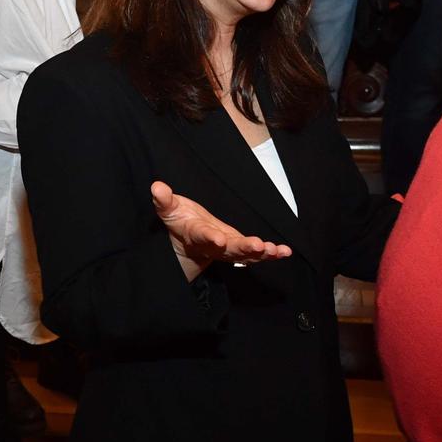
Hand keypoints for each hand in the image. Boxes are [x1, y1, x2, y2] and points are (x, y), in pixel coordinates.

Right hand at [150, 180, 290, 280]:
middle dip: (244, 248)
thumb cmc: (180, 221)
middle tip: (258, 246)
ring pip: (246, 254)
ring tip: (274, 250)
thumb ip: (164, 200)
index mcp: (196, 234)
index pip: (203, 235)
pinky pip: (257, 254)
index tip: (218, 239)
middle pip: (230, 249)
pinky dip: (271, 254)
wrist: (188, 241)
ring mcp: (229, 250)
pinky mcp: (241, 250)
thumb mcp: (169, 210)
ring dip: (261, 253)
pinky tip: (284, 252)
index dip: (210, 238)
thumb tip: (156, 186)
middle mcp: (215, 245)